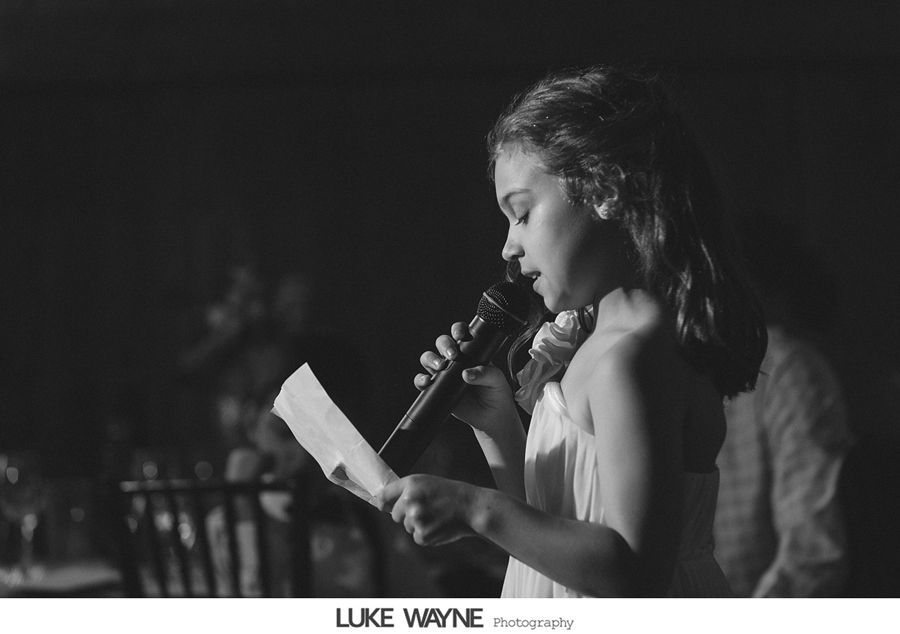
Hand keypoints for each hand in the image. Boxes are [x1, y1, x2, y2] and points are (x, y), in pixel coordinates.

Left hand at [376, 474, 476, 545]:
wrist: (470, 508)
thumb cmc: (449, 494)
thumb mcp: (426, 483)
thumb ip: (405, 491)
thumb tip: (382, 504)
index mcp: (410, 484)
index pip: (383, 496)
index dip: (382, 503)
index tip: (383, 507)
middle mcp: (410, 501)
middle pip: (395, 515)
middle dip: (406, 515)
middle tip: (426, 510)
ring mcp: (415, 519)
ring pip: (407, 527)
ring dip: (419, 525)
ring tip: (436, 516)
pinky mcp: (422, 535)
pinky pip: (417, 537)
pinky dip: (426, 535)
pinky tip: (439, 525)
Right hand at [415, 321, 517, 435]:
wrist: (490, 416)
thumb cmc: (496, 392)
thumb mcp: (496, 380)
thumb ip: (485, 374)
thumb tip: (466, 374)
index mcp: (470, 351)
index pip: (460, 333)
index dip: (457, 330)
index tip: (460, 336)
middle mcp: (454, 359)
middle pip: (442, 342)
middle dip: (444, 345)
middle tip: (453, 355)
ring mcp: (444, 373)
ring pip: (428, 358)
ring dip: (431, 359)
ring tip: (440, 368)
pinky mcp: (436, 388)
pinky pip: (422, 380)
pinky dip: (421, 380)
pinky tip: (428, 382)